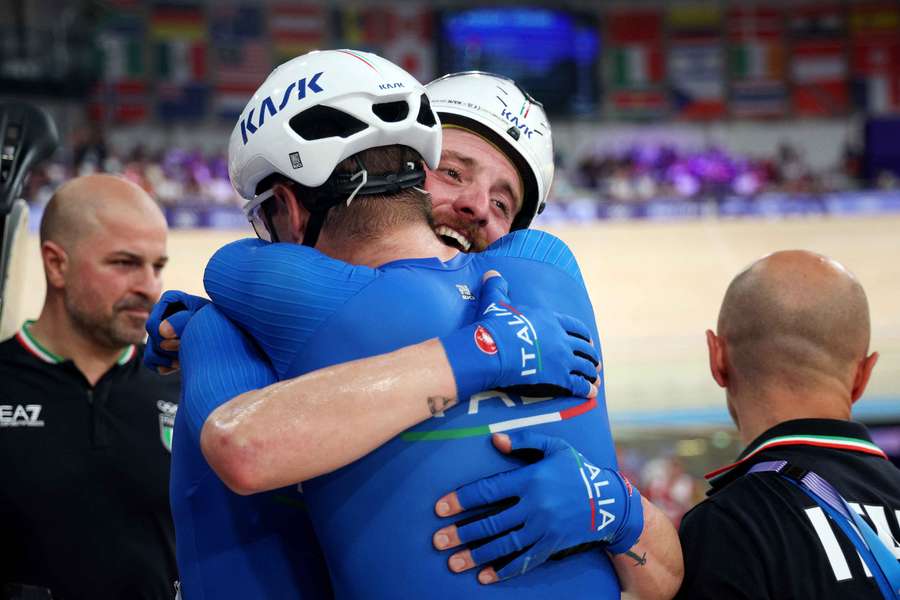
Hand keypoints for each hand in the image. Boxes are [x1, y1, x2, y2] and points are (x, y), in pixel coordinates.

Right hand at [143, 290, 208, 373]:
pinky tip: (181, 363)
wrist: (222, 335)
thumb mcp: (203, 318)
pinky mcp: (158, 346)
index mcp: (170, 299)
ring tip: (188, 356)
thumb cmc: (216, 323)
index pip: (153, 325)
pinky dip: (165, 366)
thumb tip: (162, 331)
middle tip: (192, 347)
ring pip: (151, 351)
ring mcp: (157, 330)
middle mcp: (160, 312)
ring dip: (169, 359)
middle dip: (172, 347)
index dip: (168, 337)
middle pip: (153, 338)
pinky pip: (151, 361)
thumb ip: (183, 321)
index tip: (189, 337)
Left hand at [432, 431, 642, 583]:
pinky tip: (484, 577)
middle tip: (438, 541)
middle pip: (490, 522)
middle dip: (461, 533)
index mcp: (531, 479)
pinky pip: (524, 560)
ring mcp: (543, 528)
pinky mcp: (552, 545)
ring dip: (476, 555)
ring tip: (453, 562)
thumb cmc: (577, 469)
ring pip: (503, 544)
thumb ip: (524, 440)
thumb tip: (494, 440)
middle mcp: (535, 505)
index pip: (488, 491)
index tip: (439, 509)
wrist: (610, 502)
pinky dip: (504, 570)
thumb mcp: (555, 447)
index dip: (462, 500)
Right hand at [439, 271, 599, 402]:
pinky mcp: (559, 377)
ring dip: (592, 373)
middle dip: (591, 355)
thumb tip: (491, 273)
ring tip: (595, 379)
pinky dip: (587, 389)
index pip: (575, 326)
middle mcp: (561, 338)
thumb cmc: (495, 325)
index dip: (583, 335)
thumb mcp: (496, 302)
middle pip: (584, 347)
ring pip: (585, 366)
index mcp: (551, 320)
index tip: (588, 340)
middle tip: (595, 361)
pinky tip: (591, 393)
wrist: (494, 349)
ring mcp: (563, 358)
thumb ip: (497, 287)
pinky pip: (579, 384)